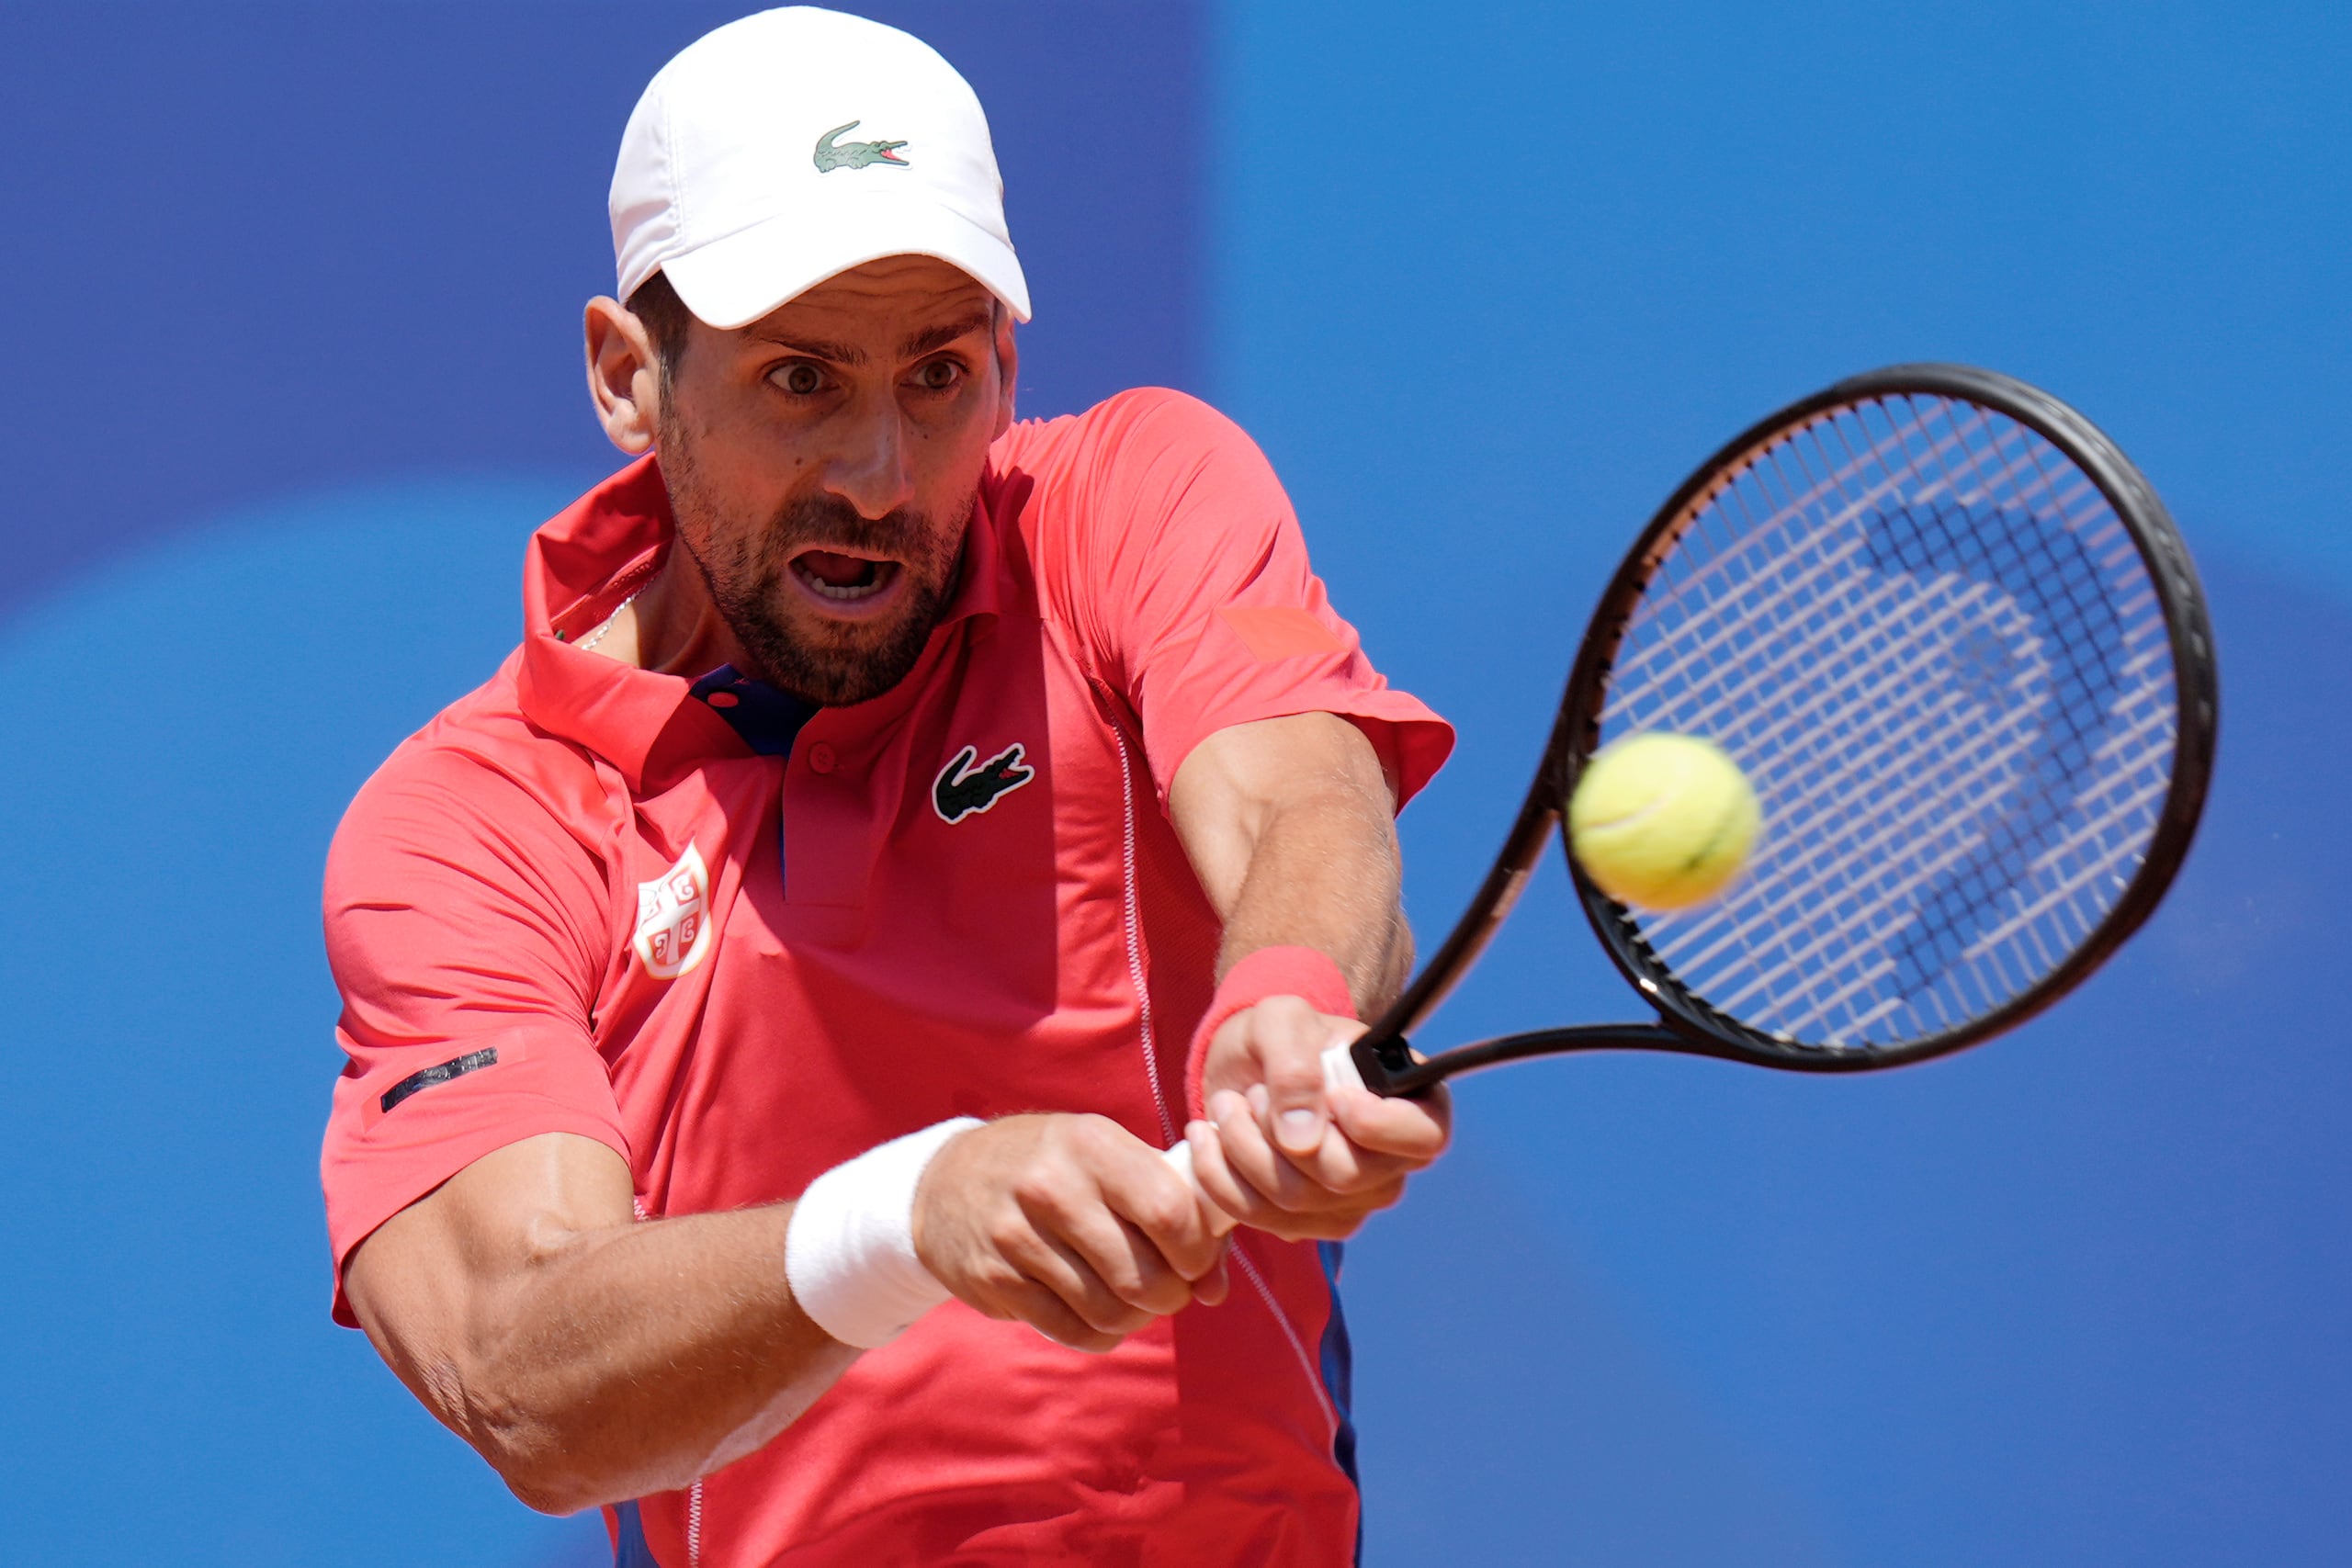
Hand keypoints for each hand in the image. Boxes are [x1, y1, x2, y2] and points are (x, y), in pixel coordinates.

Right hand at [911, 1113, 1230, 1352]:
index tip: (1195, 1260)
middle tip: (1169, 1289)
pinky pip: (1072, 1331)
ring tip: (1134, 1301)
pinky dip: (1101, 1334)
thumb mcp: (1107, 1159)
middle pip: (1142, 1274)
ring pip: (1109, 1310)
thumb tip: (1218, 1289)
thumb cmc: (1054, 1167)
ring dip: (1135, 1318)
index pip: (1169, 1211)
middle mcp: (1053, 1187)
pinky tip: (1100, 1314)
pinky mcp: (996, 1280)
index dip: (1197, 1251)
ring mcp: (1018, 1236)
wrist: (948, 1181)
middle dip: (1171, 1295)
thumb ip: (1172, 1209)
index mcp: (1092, 1144)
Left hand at [1185, 996, 1451, 1241]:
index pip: (1424, 1137)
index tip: (1334, 1097)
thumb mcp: (1284, 1021)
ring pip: (1295, 1201)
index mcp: (1413, 1103)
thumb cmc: (1281, 1035)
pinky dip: (1220, 1177)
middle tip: (1253, 1092)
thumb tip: (1302, 1141)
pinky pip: (1259, 1216)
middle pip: (1345, 1176)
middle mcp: (1392, 1162)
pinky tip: (1208, 1139)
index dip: (1378, 1126)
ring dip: (1242, 1149)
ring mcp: (1351, 1201)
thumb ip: (1295, 1065)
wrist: (1246, 1066)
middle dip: (1279, 1131)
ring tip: (1227, 1106)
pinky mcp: (1305, 1222)